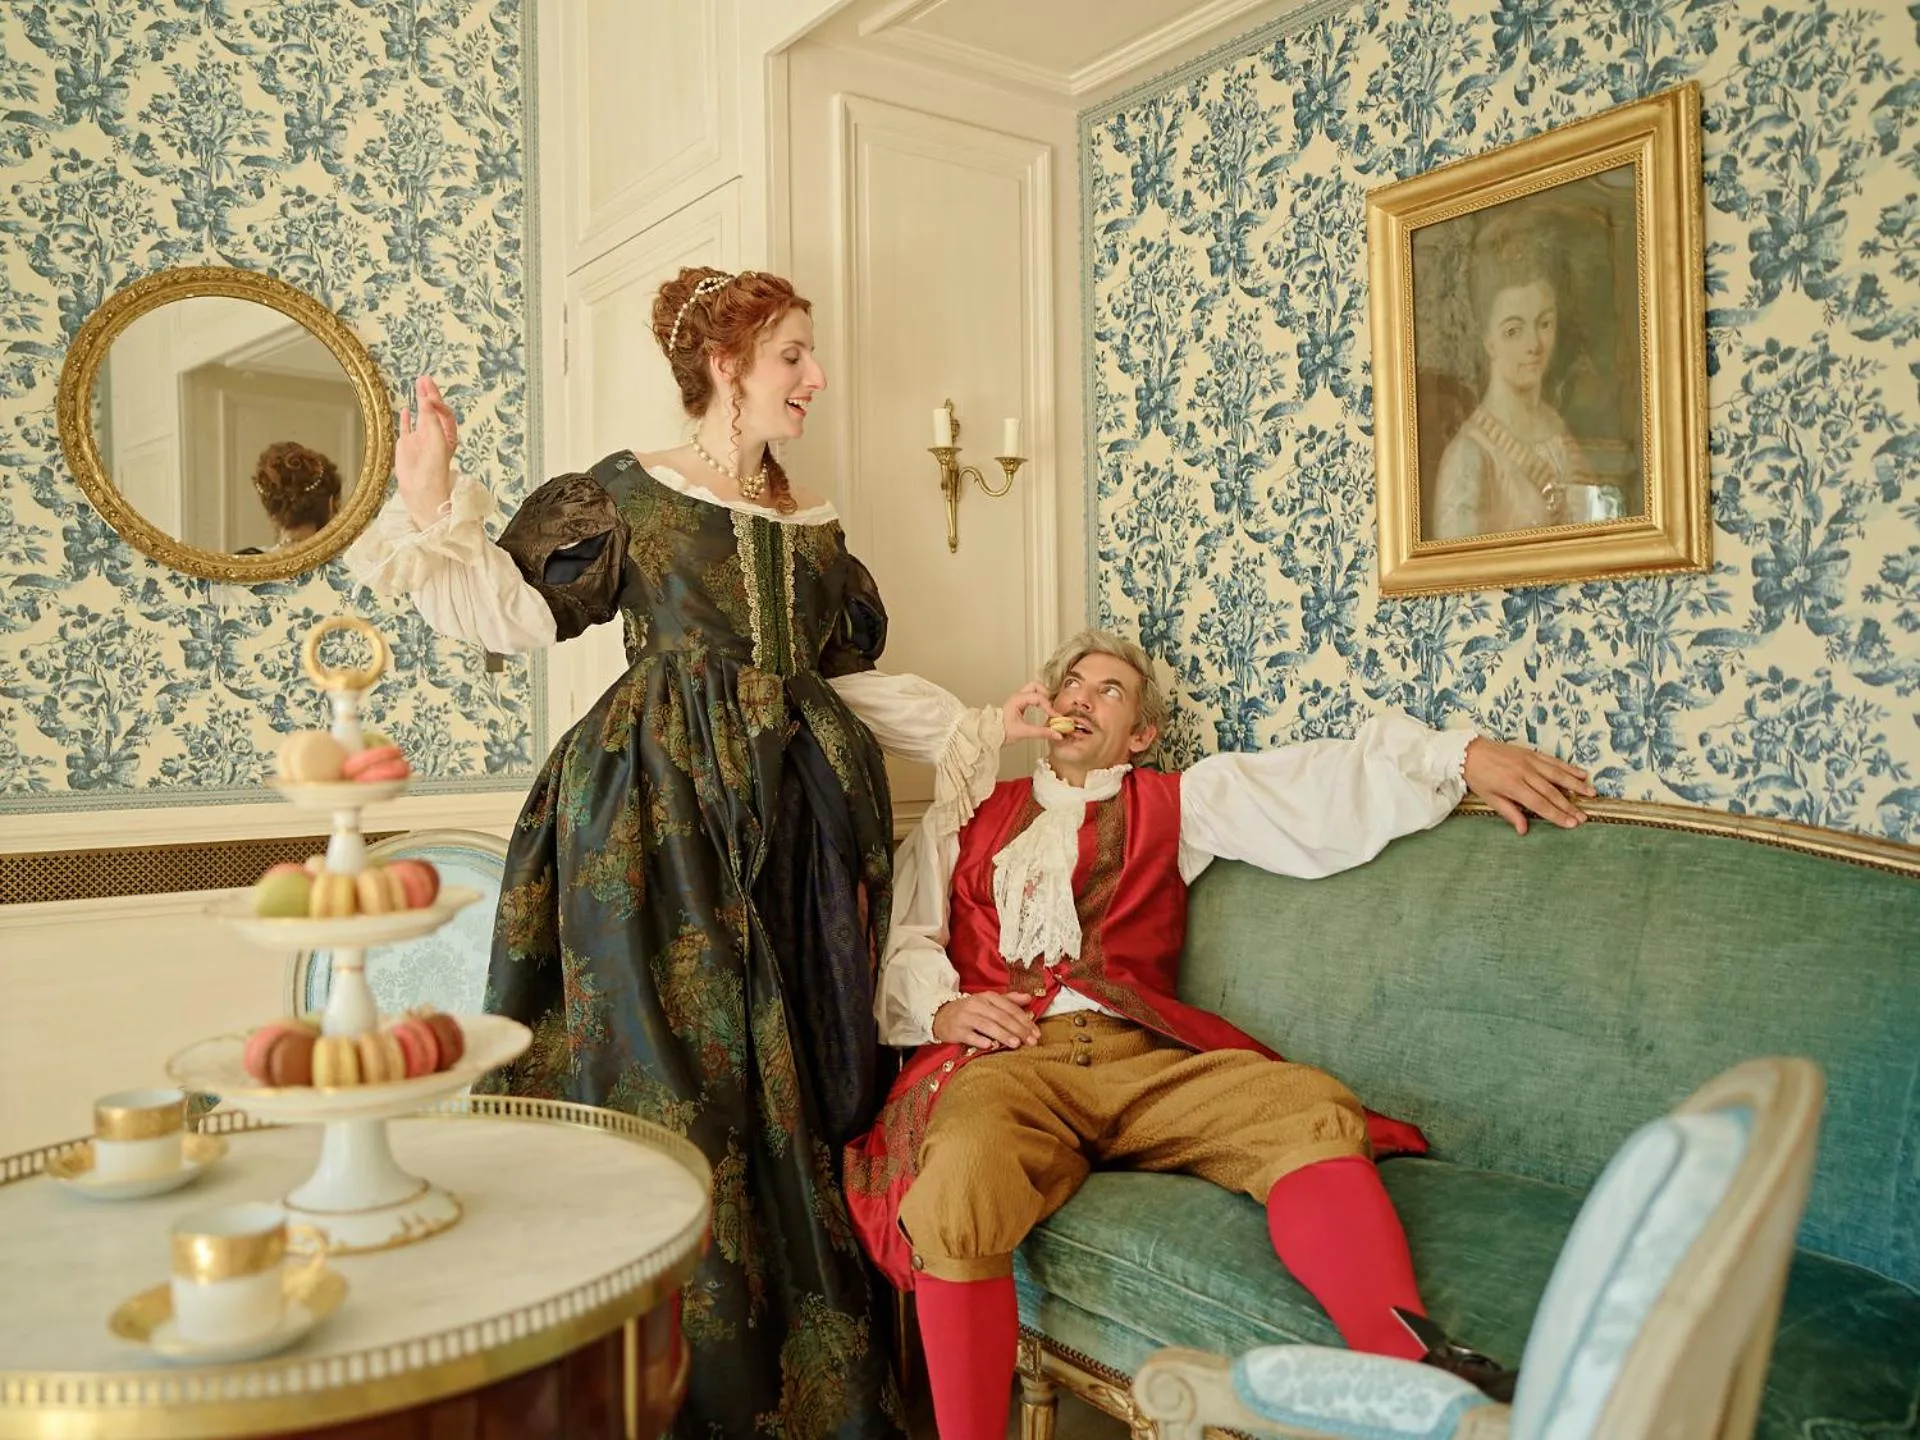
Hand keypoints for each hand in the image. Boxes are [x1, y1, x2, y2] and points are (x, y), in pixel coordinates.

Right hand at [395, 375, 459, 529]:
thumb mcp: (437, 441)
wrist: (421, 491)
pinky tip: (406, 408)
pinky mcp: (406, 445)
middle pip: (433, 410)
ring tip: (418, 384)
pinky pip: (407, 427)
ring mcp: (420, 439)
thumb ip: (431, 419)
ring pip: (420, 415)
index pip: (444, 413)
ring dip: (420, 400)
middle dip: (430, 394)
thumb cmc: (434, 470)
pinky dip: (407, 417)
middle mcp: (434, 435)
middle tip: (425, 378)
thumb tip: (427, 398)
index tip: (428, 396)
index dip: (438, 402)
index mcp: (447, 435)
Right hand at [932, 992, 1042, 1048]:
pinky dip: (980, 1040)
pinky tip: (990, 1046)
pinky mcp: (956, 1030)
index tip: (1036, 1032)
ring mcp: (966, 1017)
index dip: (1024, 1020)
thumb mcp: (988, 1002)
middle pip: (1001, 1017)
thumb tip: (1029, 998)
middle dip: (1018, 1029)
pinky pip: (969, 1035)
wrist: (941, 1015)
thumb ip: (1009, 1000)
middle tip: (1031, 1041)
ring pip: (987, 1025)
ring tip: (1016, 1044)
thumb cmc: (971, 1010)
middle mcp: (977, 1005)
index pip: (1009, 1008)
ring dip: (1003, 1034)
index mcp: (987, 997)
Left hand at [1001, 682, 1062, 744]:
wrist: (989, 734)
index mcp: (1018, 699)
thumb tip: (1057, 734)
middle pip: (1037, 686)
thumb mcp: (1023, 732)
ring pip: (1034, 690)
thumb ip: (1042, 732)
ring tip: (1050, 709)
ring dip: (1044, 697)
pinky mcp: (1019, 704)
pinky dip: (1040, 701)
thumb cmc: (1002, 731)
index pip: (1039, 697)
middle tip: (1052, 706)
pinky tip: (1044, 711)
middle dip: (1047, 694)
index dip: (1049, 707)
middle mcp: (1018, 696)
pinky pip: (1032, 697)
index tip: (1055, 716)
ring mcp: (1018, 699)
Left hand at [1463, 738, 1595, 833]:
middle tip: (1584, 817)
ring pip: (1557, 774)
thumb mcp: (1490, 798)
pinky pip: (1553, 761)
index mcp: (1513, 786)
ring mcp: (1529, 761)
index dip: (1556, 815)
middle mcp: (1524, 773)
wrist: (1469, 750)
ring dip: (1576, 785)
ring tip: (1591, 794)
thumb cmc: (1478, 777)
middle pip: (1552, 792)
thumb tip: (1524, 830)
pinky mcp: (1531, 753)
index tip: (1571, 824)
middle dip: (1569, 806)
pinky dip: (1568, 768)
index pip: (1539, 804)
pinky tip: (1581, 774)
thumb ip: (1509, 813)